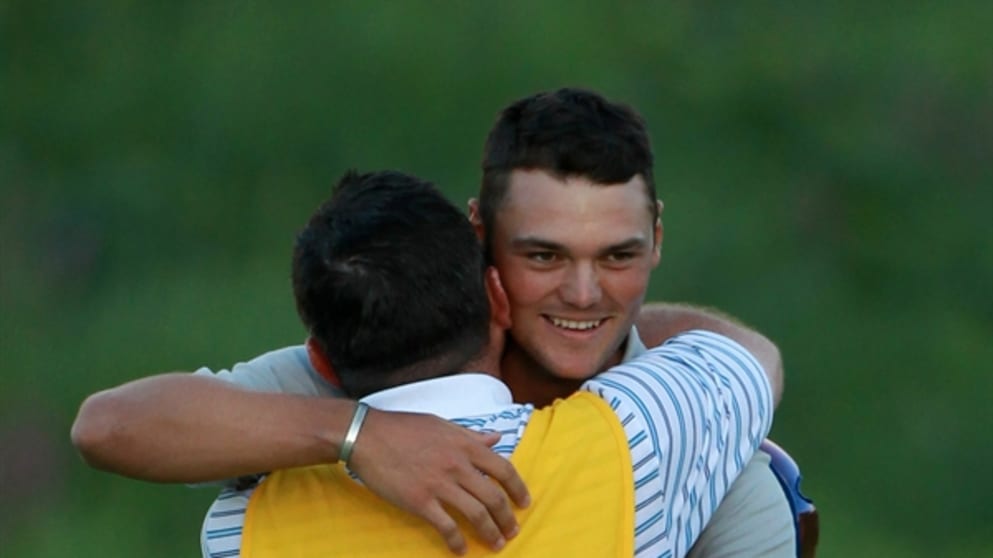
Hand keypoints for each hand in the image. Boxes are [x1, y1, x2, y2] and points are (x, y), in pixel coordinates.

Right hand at [346, 408, 529, 554]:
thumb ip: (471, 436)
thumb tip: (497, 438)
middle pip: (494, 497)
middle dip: (507, 518)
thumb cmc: (404, 427)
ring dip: (490, 533)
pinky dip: (458, 542)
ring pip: (476, 514)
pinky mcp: (420, 501)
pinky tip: (461, 550)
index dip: (519, 489)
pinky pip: (446, 526)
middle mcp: (458, 465)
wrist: (367, 435)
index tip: (524, 503)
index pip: (504, 469)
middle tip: (512, 531)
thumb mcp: (443, 425)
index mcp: (465, 445)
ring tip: (496, 544)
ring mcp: (439, 484)